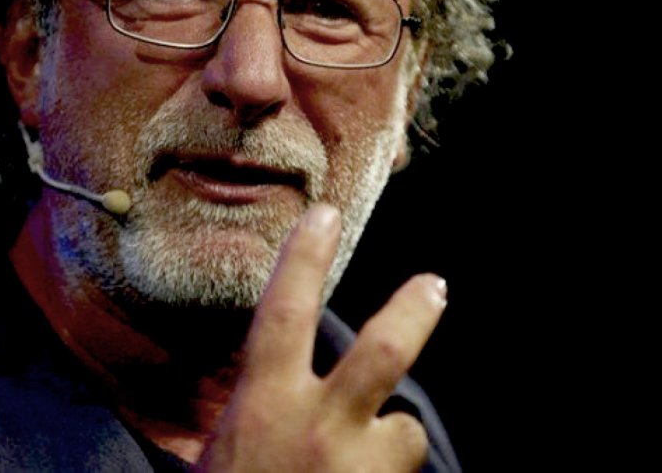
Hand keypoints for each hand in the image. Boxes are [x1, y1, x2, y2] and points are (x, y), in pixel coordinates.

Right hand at [197, 204, 447, 471]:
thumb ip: (258, 416)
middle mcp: (318, 429)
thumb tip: (269, 398)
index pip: (283, 315)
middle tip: (435, 286)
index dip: (305, 260)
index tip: (325, 214)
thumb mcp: (226, 455)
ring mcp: (360, 463)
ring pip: (404, 427)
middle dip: (413, 313)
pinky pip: (403, 470)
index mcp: (262, 412)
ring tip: (364, 465)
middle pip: (383, 349)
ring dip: (390, 439)